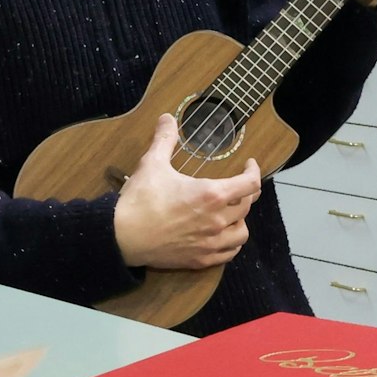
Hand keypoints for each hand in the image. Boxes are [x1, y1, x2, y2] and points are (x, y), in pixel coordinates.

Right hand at [112, 113, 260, 270]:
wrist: (122, 236)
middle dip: (245, 194)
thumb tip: (166, 117)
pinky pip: (228, 254)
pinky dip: (230, 244)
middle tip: (236, 187)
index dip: (254, 171)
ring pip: (242, 233)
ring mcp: (211, 242)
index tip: (249, 165)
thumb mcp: (152, 163)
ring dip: (240, 221)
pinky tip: (222, 237)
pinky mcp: (200, 259)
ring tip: (231, 214)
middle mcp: (218, 220)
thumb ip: (165, 139)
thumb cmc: (140, 199)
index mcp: (212, 194)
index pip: (249, 183)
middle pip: (246, 206)